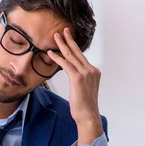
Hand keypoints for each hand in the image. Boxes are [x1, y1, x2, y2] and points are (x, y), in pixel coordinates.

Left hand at [48, 27, 103, 145]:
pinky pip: (66, 64)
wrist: (88, 115)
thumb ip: (81, 79)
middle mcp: (91, 70)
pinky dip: (57, 58)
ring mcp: (86, 73)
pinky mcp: (78, 78)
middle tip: (63, 30)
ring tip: (55, 36)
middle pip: (78, 52)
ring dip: (62, 45)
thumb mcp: (85, 89)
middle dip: (69, 40)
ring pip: (71, 56)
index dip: (74, 47)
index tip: (68, 38)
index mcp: (94, 72)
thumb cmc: (85, 106)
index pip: (81, 57)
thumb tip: (73, 76)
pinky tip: (51, 53)